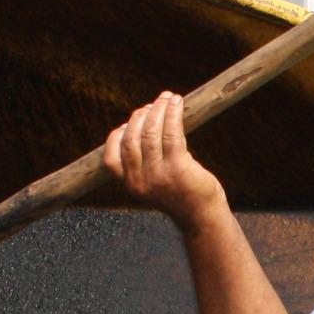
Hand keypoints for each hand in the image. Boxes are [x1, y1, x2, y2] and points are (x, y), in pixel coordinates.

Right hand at [101, 92, 223, 220]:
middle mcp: (140, 181)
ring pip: (150, 133)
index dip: (119, 134)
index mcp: (130, 185)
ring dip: (158, 110)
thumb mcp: (153, 183)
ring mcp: (158, 175)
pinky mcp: (178, 168)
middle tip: (154, 104)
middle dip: (141, 116)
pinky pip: (171, 133)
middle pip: (131, 139)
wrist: (202, 216)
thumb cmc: (179, 195)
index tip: (133, 121)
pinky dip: (173, 114)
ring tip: (168, 97)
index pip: (111, 156)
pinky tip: (177, 102)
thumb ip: (143, 162)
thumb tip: (144, 123)